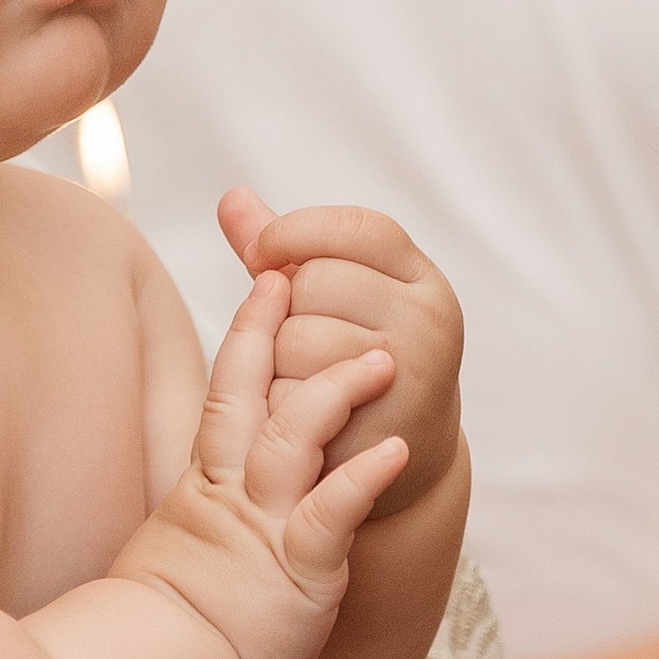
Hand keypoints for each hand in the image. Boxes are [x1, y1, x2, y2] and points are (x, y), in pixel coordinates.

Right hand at [123, 264, 409, 658]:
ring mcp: (263, 528)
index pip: (227, 392)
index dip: (250, 332)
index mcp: (207, 486)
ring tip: (383, 360)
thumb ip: (195, 512)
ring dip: (337, 392)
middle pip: (248, 392)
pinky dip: (362, 481)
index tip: (271, 279)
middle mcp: (232, 494)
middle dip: (275, 329)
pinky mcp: (295, 572)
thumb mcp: (178, 552)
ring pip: (294, 439)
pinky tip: (397, 454)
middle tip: (300, 272)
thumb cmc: (167, 631)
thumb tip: (196, 496)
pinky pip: (331, 516)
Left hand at [218, 189, 464, 519]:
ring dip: (276, 361)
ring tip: (300, 378)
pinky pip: (291, 401)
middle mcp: (428, 321)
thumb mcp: (339, 296)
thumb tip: (230, 198)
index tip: (260, 254)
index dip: (292, 230)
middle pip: (316, 281)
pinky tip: (297, 417)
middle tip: (300, 335)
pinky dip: (276, 409)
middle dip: (286, 307)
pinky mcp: (379, 430)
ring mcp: (410, 377)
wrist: (402, 460)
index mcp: (422, 280)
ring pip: (297, 340)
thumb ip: (286, 248)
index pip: (353, 228)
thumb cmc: (356, 359)